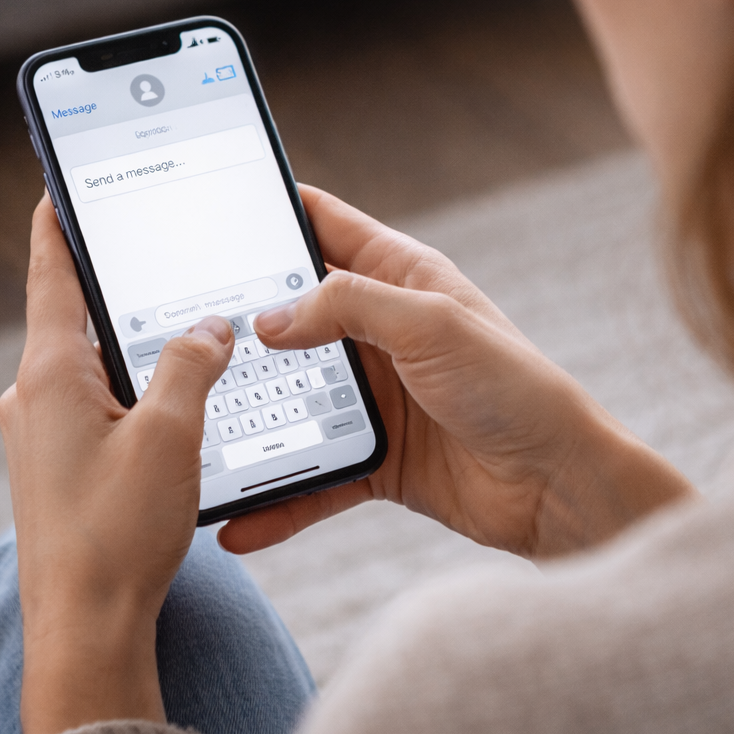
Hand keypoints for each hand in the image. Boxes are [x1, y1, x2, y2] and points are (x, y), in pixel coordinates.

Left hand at [0, 194, 233, 733]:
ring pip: (94, 370)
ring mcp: (40, 438)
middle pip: (78, 319)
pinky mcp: (55, 471)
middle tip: (162, 258)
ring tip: (189, 340)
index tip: (61, 183)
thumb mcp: (172, 436)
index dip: (59, 223)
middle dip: (121, 291)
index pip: (51, 273)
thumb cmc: (118, 534)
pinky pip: (97, 411)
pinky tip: (174, 414)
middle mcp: (33, 398)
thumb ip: (193, 365)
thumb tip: (210, 327)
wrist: (84, 629)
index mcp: (50, 374)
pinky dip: (132, 397)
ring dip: (135, 353)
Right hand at [217, 186, 694, 559]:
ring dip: (251, 415)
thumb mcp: (430, 325)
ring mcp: (378, 397)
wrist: (559, 485)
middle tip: (174, 328)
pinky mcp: (378, 458)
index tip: (209, 214)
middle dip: (239, 323)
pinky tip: (239, 521)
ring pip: (295, 397)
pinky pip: (315, 475)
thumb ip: (347, 307)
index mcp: (402, 278)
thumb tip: (269, 317)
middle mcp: (383, 332)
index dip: (271, 212)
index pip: (323, 226)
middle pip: (293, 315)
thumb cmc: (515, 388)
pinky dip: (280, 499)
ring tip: (192, 423)